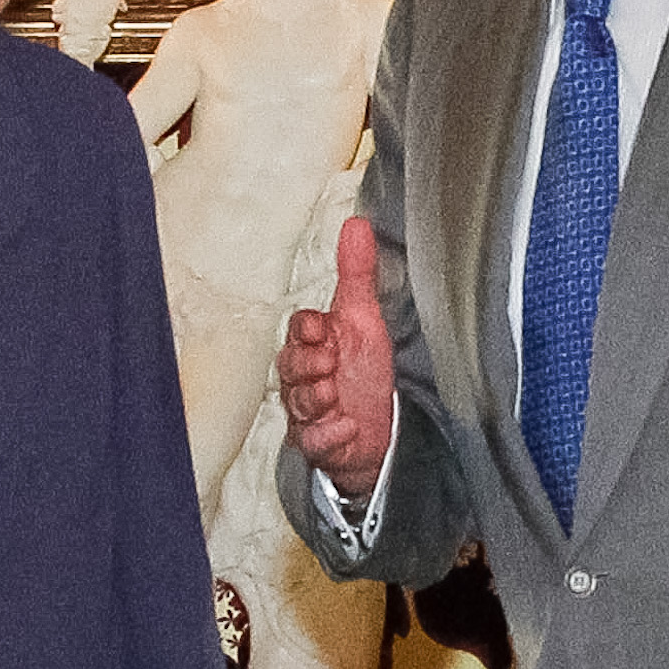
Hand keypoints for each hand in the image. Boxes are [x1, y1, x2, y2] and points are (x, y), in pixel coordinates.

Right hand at [276, 216, 395, 495]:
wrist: (379, 430)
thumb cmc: (364, 371)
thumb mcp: (364, 319)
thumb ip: (358, 272)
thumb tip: (356, 223)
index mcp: (314, 343)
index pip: (298, 330)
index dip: (306, 329)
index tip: (322, 328)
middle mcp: (305, 377)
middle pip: (290, 366)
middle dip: (308, 364)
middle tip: (330, 362)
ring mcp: (308, 413)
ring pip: (297, 403)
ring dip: (316, 397)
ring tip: (336, 395)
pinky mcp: (318, 445)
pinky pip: (312, 442)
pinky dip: (330, 436)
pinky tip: (348, 427)